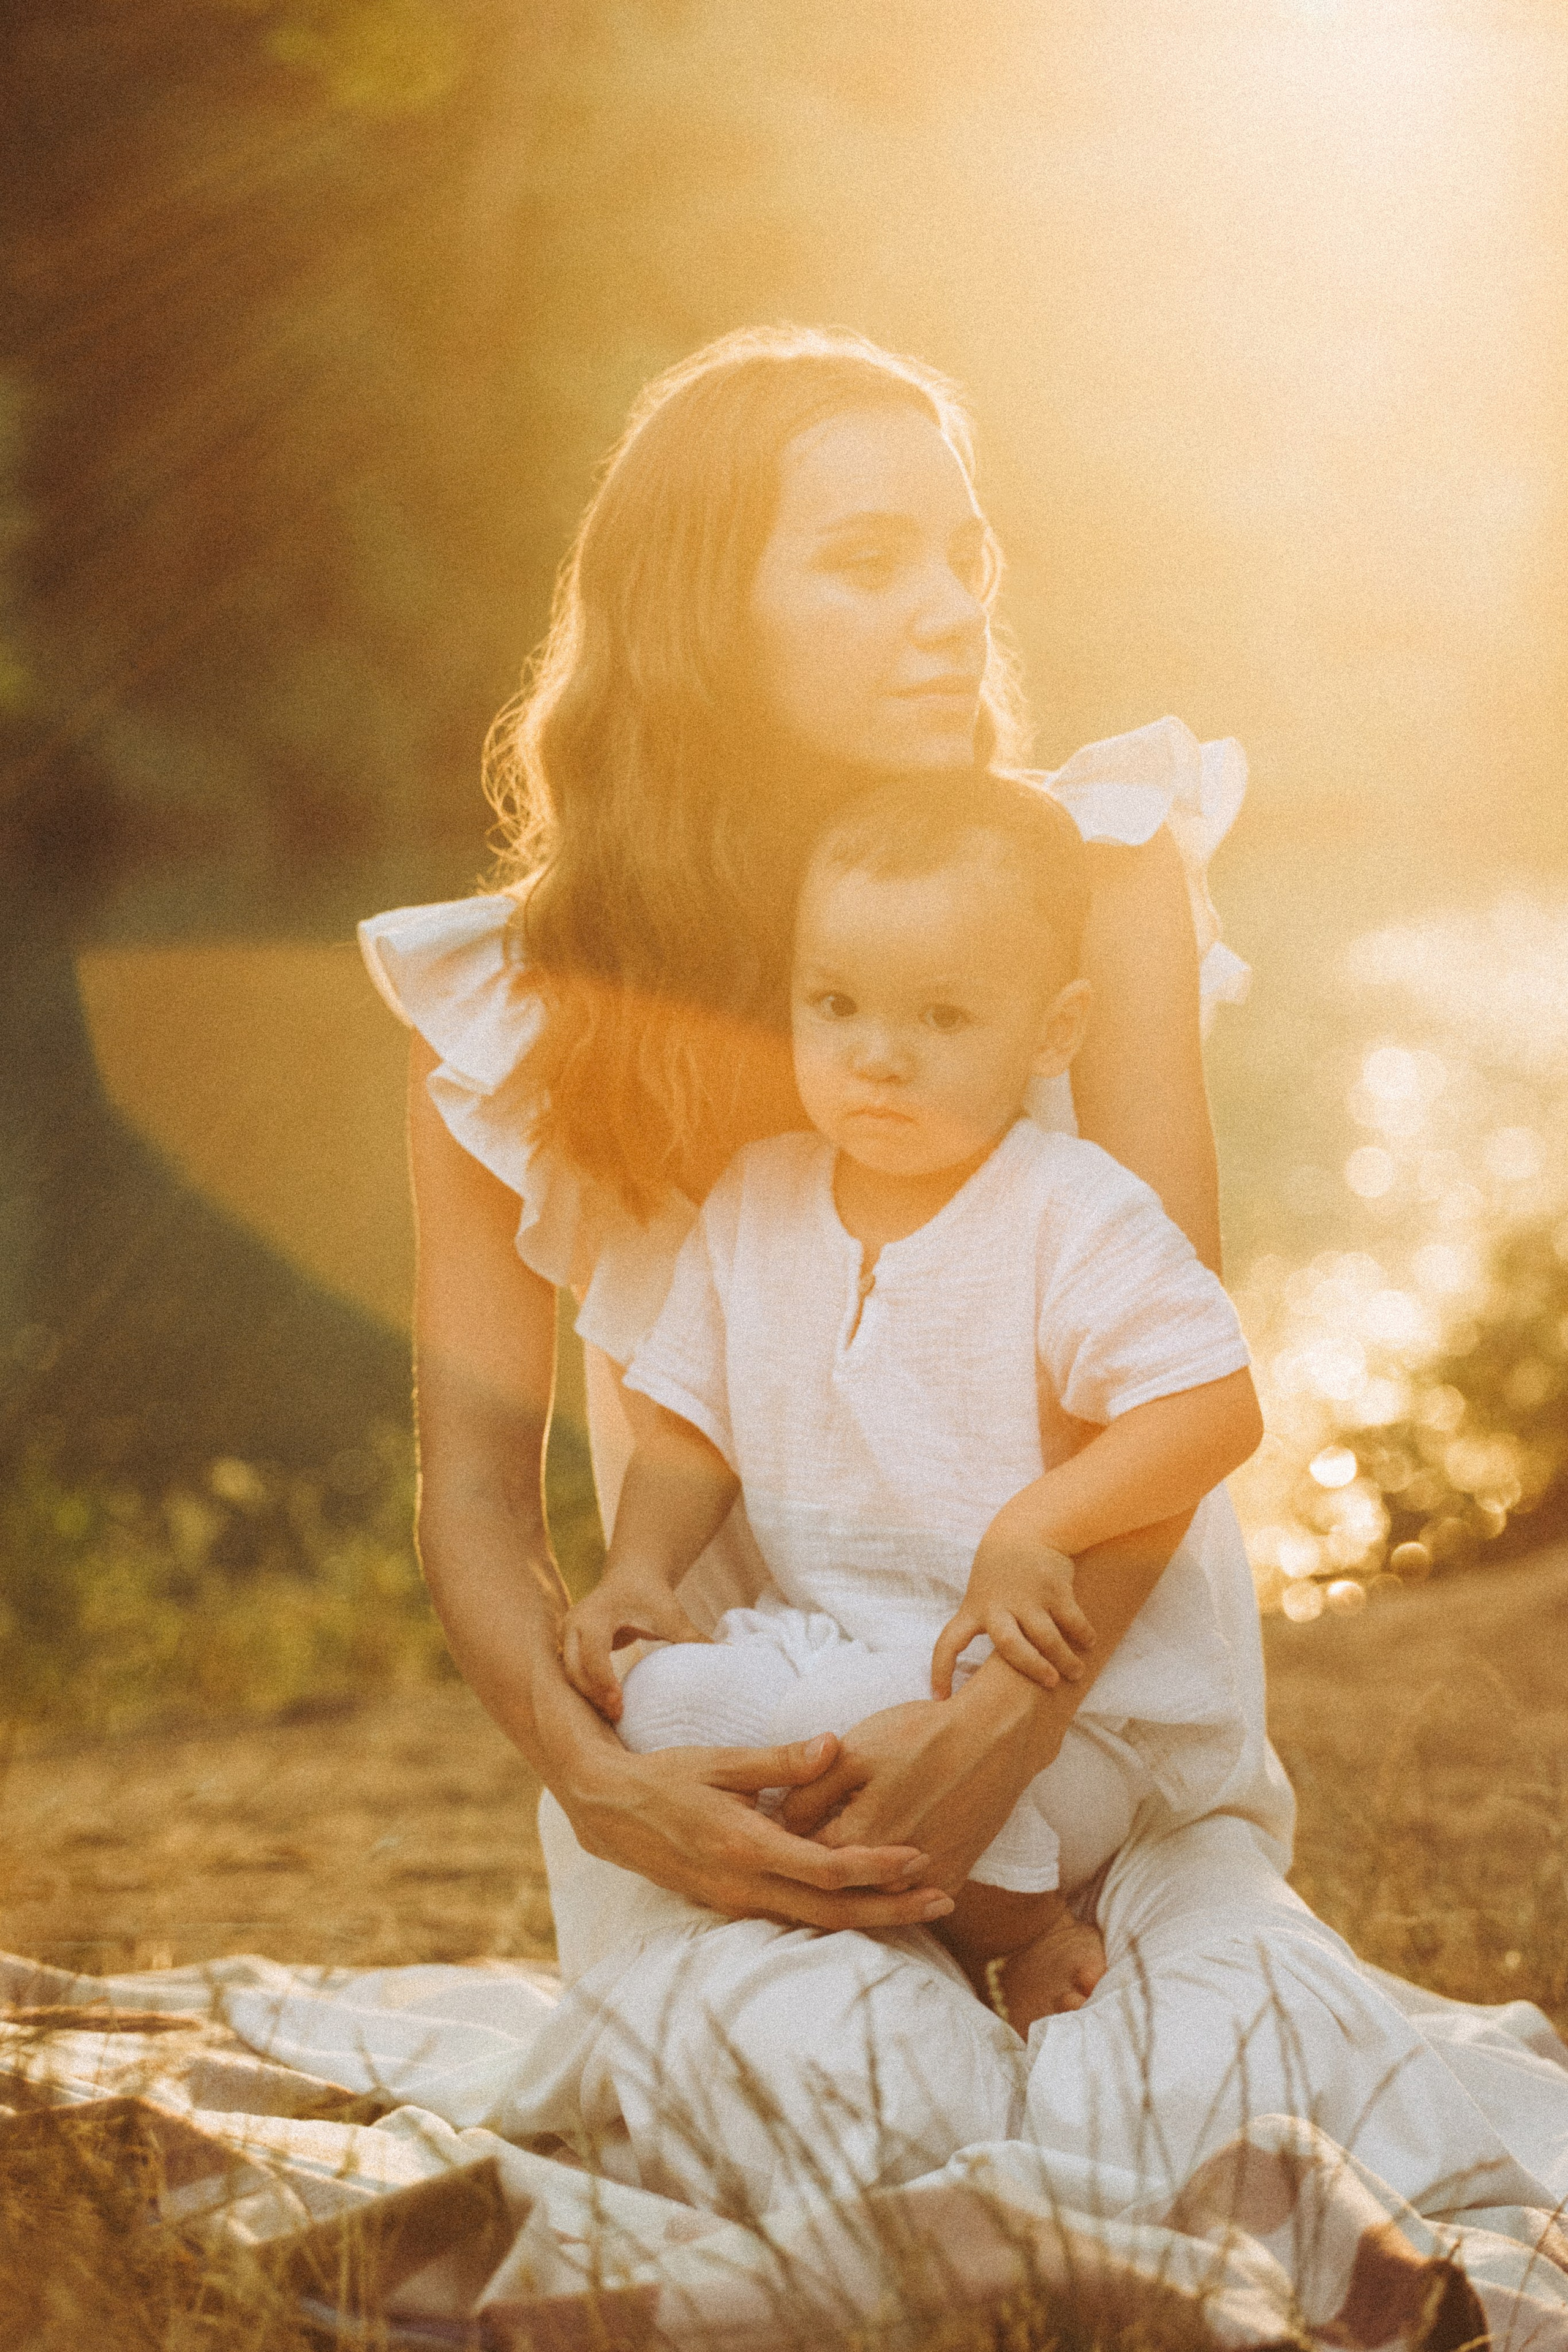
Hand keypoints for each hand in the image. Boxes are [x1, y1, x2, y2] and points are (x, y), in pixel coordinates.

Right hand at [561, 1562, 709, 1721]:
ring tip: (615, 1716)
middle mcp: (574, 1624)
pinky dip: (587, 1690)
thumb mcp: (671, 1615)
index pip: (592, 1653)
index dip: (603, 1680)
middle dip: (593, 1694)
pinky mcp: (569, 1645)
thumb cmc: (652, 1595)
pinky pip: (573, 1673)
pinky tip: (607, 1706)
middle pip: (574, 1668)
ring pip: (570, 1674)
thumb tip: (726, 1654)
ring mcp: (567, 1635)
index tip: (619, 1703)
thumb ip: (692, 1637)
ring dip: (589, 1696)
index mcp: (595, 1614)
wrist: (632, 1576)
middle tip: (619, 1716)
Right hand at [567, 1732, 955, 1929]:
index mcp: (745, 1846)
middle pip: (832, 1914)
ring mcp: (735, 1902)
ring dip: (868, 1918)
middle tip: (943, 1902)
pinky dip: (833, 1917)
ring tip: (918, 1908)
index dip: (877, 1868)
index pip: (826, 1870)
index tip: (920, 1858)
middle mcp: (743, 1885)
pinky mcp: (729, 1905)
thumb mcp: (720, 1760)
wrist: (607, 1811)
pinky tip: (862, 1906)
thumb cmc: (665, 1776)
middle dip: (891, 1911)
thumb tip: (835, 1745)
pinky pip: (790, 1919)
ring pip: (813, 1924)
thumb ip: (780, 1760)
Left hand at [774, 1661, 1065, 1894]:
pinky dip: (892, 1893)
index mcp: (858, 1836)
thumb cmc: (921, 1735)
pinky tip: (879, 1878)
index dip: (784, 1845)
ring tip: (833, 1869)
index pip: (803, 1856)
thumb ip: (809, 1790)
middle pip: (836, 1886)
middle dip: (812, 1872)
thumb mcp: (855, 1751)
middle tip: (795, 1852)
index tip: (771, 1835)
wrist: (996, 1738)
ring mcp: (924, 1882)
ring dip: (851, 1889)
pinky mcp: (953, 1880)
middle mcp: (889, 1872)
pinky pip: (911, 1901)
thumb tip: (780, 1821)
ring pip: (873, 1899)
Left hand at [930, 1520, 1094, 1699]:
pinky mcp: (1054, 1588)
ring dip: (1065, 1659)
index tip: (940, 1697)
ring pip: (1047, 1638)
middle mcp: (999, 1605)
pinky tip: (1089, 1643)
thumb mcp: (983, 1592)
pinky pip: (1072, 1619)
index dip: (941, 1670)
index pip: (949, 1642)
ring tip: (1076, 1672)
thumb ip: (988, 1624)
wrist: (1027, 1527)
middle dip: (1031, 1668)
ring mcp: (1028, 1597)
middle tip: (1050, 1683)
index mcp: (975, 1609)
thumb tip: (995, 1671)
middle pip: (1009, 1645)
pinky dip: (1083, 1634)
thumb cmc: (1001, 1570)